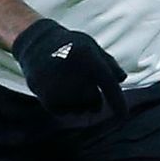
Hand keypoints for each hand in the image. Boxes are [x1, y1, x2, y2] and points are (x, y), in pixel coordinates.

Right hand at [11, 17, 127, 118]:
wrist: (36, 43)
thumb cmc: (69, 44)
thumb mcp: (91, 47)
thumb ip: (108, 63)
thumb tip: (122, 79)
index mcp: (91, 60)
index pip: (109, 87)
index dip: (118, 104)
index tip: (123, 116)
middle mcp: (77, 75)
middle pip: (95, 104)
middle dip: (93, 99)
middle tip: (81, 84)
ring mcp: (62, 88)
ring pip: (79, 109)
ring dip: (78, 102)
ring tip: (66, 82)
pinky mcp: (48, 98)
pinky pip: (65, 112)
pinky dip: (64, 105)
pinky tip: (57, 88)